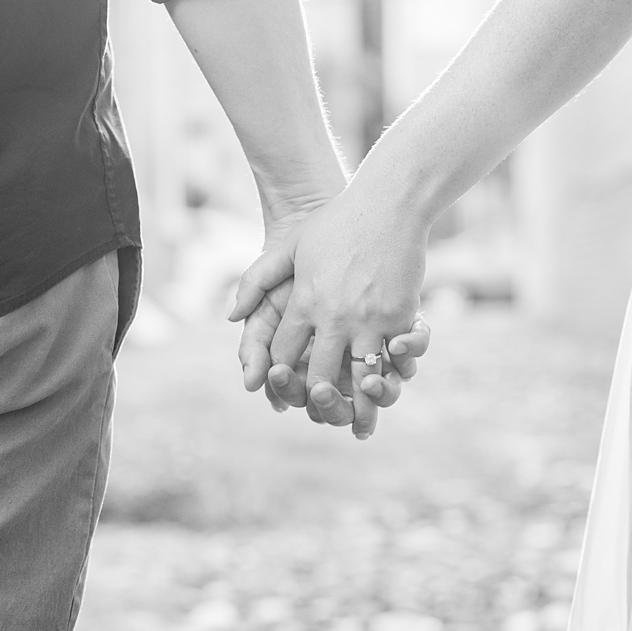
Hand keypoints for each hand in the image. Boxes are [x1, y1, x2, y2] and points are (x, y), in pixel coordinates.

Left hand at [238, 180, 430, 439]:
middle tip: (320, 418)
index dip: (281, 374)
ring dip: (359, 404)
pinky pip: (395, 358)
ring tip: (359, 427)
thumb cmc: (335, 223)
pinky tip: (388, 390)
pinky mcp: (401, 317)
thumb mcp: (287, 247)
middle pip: (321, 374)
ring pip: (361, 376)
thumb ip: (255, 281)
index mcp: (304, 303)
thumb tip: (230, 316)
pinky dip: (392, 376)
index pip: (284, 353)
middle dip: (318, 400)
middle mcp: (335, 317)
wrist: (387, 203)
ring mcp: (370, 319)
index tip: (283, 387)